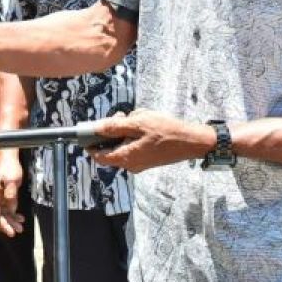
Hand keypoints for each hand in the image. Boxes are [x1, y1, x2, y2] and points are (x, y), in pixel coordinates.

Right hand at [0, 151, 24, 236]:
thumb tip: (9, 203)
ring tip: (20, 229)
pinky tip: (21, 219)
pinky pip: (9, 209)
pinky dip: (14, 215)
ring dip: (11, 222)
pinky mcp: (6, 197)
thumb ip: (10, 191)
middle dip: (4, 224)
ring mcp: (0, 197)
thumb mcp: (11, 177)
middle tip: (13, 233)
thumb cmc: (9, 167)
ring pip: (4, 213)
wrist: (9, 160)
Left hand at [90, 110, 215, 172]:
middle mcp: (131, 164)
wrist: (192, 141)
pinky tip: (146, 124)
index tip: (89, 131)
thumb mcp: (138, 123)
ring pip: (123, 145)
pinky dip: (135, 135)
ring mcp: (140, 163)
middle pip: (111, 149)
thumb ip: (115, 127)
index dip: (90, 144)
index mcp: (126, 158)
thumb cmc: (166, 132)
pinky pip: (134, 146)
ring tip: (139, 118)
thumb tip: (97, 128)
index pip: (99, 156)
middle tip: (122, 117)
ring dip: (126, 131)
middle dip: (113, 131)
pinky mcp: (148, 158)